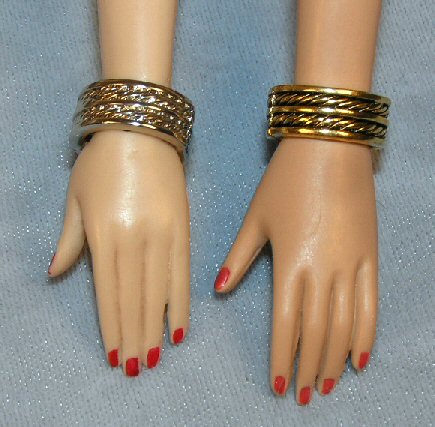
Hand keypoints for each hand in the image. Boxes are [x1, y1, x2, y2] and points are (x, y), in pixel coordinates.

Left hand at [48, 130, 189, 375]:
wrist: (141, 129)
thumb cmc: (102, 162)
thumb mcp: (75, 197)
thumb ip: (70, 240)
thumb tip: (57, 274)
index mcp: (105, 232)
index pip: (108, 291)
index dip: (111, 326)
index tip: (115, 354)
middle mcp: (136, 238)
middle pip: (135, 297)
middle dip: (134, 335)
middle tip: (136, 367)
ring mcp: (164, 233)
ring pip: (159, 290)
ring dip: (156, 326)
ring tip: (156, 355)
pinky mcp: (184, 227)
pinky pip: (183, 272)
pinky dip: (181, 302)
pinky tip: (179, 324)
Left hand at [215, 138, 377, 403]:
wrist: (328, 146)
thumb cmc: (286, 180)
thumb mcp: (255, 217)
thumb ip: (238, 257)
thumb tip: (219, 289)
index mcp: (289, 263)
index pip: (285, 324)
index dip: (282, 357)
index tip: (278, 384)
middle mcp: (322, 271)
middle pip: (316, 333)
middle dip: (307, 368)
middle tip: (302, 395)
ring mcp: (350, 264)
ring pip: (344, 326)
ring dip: (334, 359)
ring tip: (327, 385)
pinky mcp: (370, 255)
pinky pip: (371, 304)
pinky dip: (366, 335)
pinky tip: (361, 359)